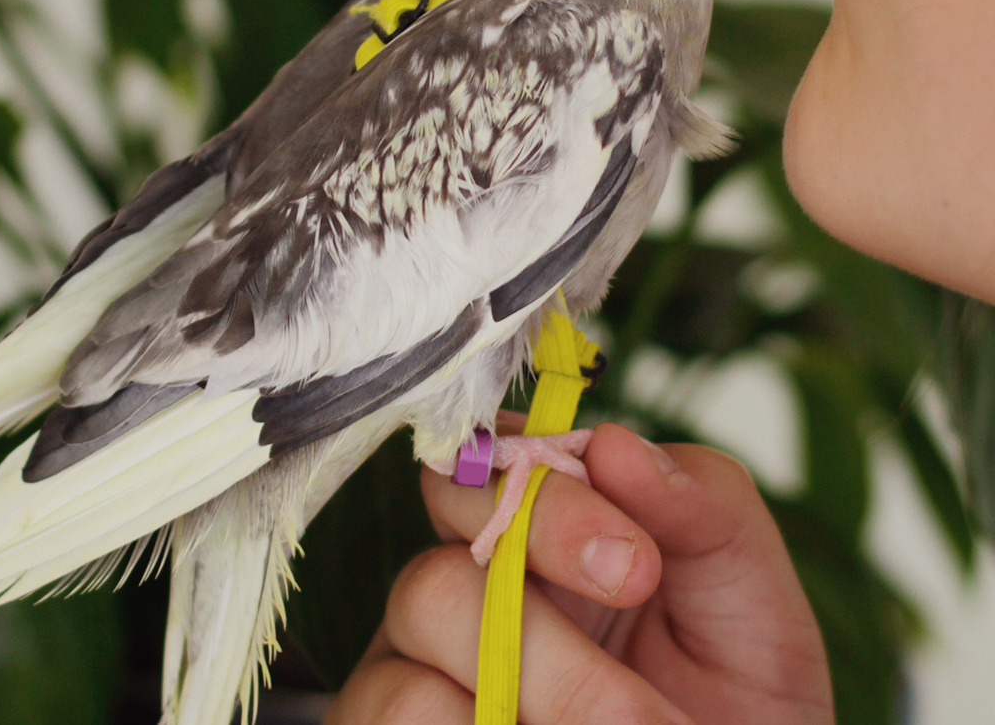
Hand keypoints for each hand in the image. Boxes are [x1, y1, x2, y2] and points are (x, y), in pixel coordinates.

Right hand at [324, 420, 833, 723]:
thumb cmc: (729, 707)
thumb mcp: (752, 608)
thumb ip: (706, 509)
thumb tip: (612, 444)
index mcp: (541, 529)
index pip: (497, 452)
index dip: (550, 492)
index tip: (636, 562)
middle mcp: (467, 578)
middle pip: (446, 506)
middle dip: (536, 554)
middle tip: (633, 630)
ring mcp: (419, 655)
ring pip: (426, 605)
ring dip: (545, 680)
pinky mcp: (388, 720)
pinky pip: (398, 703)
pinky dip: (483, 722)